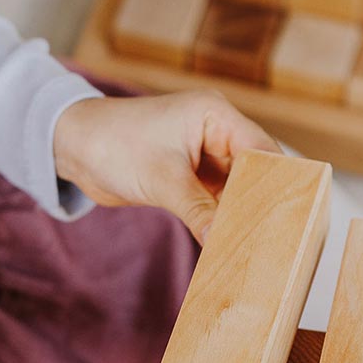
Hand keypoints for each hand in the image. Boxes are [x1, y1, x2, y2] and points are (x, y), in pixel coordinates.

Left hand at [52, 90, 282, 243]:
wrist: (72, 145)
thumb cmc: (113, 144)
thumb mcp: (161, 180)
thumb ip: (198, 210)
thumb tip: (225, 242)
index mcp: (215, 115)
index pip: (262, 150)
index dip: (277, 182)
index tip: (290, 217)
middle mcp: (216, 131)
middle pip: (255, 170)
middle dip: (261, 202)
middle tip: (276, 240)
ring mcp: (204, 153)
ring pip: (237, 188)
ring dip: (241, 214)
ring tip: (256, 247)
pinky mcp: (190, 174)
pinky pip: (217, 198)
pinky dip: (222, 218)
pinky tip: (229, 242)